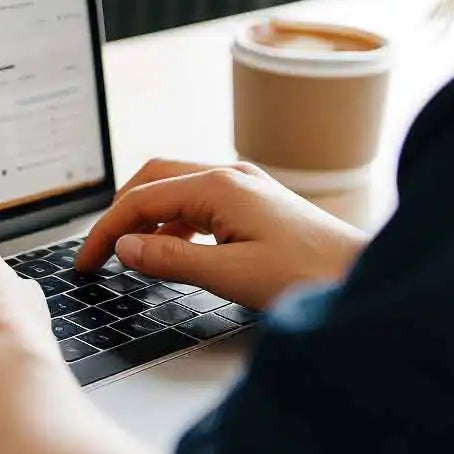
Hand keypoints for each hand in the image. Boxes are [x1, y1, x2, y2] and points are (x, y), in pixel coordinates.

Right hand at [75, 159, 366, 307]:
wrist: (366, 279)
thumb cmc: (310, 277)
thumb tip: (125, 247)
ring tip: (130, 253)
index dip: (106, 230)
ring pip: (174, 188)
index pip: (140, 199)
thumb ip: (171, 259)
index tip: (86, 262)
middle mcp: (229, 175)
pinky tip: (171, 249)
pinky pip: (197, 201)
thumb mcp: (231, 275)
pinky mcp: (254, 201)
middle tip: (99, 251)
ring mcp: (243, 185)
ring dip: (145, 215)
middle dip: (119, 212)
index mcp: (219, 186)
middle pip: (152, 178)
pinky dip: (172, 221)